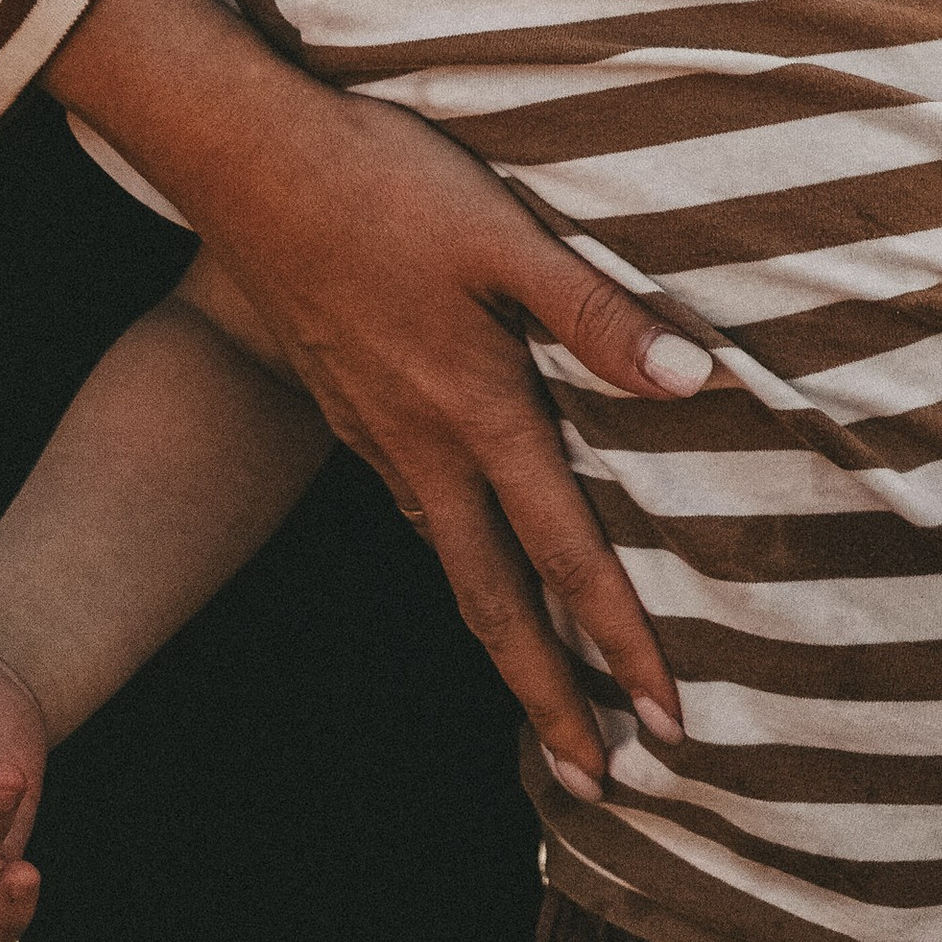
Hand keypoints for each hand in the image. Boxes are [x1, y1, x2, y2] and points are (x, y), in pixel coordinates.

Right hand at [46, 0, 707, 798]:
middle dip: (551, 700)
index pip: (566, 558)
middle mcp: (423, 449)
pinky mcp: (346, 407)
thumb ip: (599, 313)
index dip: (621, 646)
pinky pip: (415, 514)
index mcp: (477, 413)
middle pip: (495, 607)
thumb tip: (698, 382)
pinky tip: (472, 555)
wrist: (243, 159)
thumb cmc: (384, 182)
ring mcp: (375, 435)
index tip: (670, 726)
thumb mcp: (504, 235)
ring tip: (546, 694)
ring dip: (506, 641)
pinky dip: (459, 566)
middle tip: (601, 782)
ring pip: (452, 567)